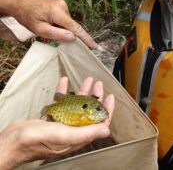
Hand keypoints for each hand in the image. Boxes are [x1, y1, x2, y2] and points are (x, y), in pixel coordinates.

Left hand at [0, 0, 97, 48]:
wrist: (19, 1)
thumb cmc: (26, 15)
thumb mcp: (39, 29)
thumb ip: (57, 34)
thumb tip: (73, 37)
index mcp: (58, 12)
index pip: (76, 28)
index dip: (86, 38)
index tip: (94, 46)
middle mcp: (63, 6)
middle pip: (71, 26)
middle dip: (65, 33)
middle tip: (49, 34)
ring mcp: (62, 4)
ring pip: (67, 23)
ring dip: (60, 28)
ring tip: (45, 25)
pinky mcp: (61, 4)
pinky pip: (64, 18)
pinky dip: (59, 23)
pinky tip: (48, 22)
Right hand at [0, 77, 114, 169]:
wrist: (12, 142)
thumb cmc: (36, 141)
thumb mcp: (63, 135)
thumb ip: (85, 133)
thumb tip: (106, 130)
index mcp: (78, 135)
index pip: (98, 123)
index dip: (106, 110)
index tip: (110, 97)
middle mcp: (72, 129)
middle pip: (88, 110)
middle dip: (95, 96)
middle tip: (97, 84)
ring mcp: (62, 123)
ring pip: (76, 105)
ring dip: (81, 92)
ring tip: (87, 80)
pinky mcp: (51, 118)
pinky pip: (61, 102)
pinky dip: (63, 91)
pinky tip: (64, 81)